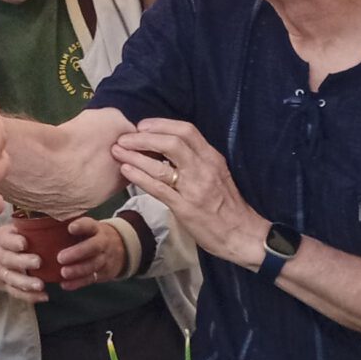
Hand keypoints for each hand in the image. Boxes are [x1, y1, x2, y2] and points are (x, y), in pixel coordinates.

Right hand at [0, 224, 47, 302]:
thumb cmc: (3, 242)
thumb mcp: (7, 230)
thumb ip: (21, 227)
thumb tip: (45, 217)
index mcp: (0, 240)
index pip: (5, 240)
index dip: (14, 242)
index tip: (24, 243)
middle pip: (8, 260)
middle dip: (23, 262)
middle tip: (38, 262)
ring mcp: (1, 273)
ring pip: (12, 279)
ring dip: (26, 283)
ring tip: (40, 285)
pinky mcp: (5, 286)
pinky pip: (16, 293)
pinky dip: (29, 297)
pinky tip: (43, 296)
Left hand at [57, 216, 127, 287]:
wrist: (120, 248)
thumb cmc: (93, 236)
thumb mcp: (89, 228)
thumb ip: (72, 227)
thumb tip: (42, 226)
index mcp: (96, 229)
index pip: (90, 225)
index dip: (81, 226)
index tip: (70, 228)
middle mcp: (103, 243)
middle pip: (93, 247)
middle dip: (77, 253)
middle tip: (60, 258)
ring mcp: (105, 259)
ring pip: (93, 265)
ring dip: (78, 270)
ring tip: (63, 273)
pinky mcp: (103, 273)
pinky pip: (91, 279)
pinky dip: (78, 283)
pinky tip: (65, 285)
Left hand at [111, 118, 265, 265]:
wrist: (243, 234)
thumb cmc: (229, 206)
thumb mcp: (218, 174)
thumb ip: (198, 161)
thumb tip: (171, 150)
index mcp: (212, 158)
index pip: (186, 131)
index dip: (161, 124)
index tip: (143, 125)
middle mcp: (203, 169)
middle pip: (171, 142)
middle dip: (144, 137)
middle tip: (124, 137)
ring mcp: (194, 189)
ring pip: (161, 165)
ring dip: (135, 155)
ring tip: (117, 151)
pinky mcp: (186, 208)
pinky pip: (159, 189)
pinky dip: (140, 177)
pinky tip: (126, 171)